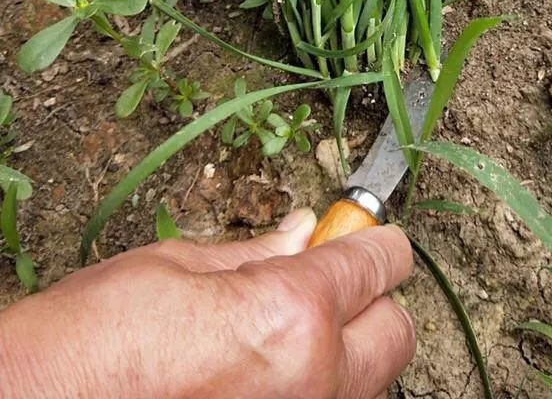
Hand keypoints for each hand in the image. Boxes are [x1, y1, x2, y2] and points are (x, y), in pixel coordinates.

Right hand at [0, 210, 415, 398]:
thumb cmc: (93, 339)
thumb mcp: (174, 266)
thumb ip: (254, 253)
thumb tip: (304, 232)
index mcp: (292, 315)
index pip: (377, 263)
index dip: (373, 238)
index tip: (363, 231)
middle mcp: (314, 382)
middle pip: (395, 332)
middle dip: (372, 298)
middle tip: (324, 279)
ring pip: (369, 382)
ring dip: (346, 349)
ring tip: (283, 330)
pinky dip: (316, 386)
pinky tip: (264, 372)